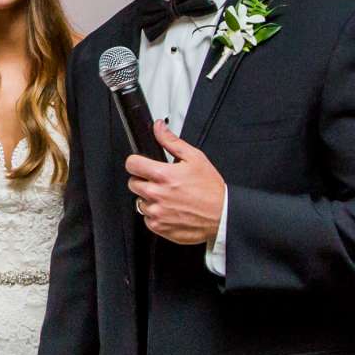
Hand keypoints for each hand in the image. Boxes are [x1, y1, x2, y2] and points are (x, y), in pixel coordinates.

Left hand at [126, 122, 225, 245]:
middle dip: (144, 180)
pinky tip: (170, 209)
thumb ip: (171, 141)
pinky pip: (147, 218)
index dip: (137, 162)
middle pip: (133, 183)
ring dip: (150, 198)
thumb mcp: (194, 158)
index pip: (131, 164)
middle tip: (161, 182)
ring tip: (169, 197)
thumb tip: (159, 128)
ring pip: (139, 201)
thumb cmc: (211, 189)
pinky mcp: (158, 226)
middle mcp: (156, 194)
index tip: (142, 165)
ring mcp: (156, 212)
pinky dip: (156, 214)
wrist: (222, 215)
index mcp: (163, 175)